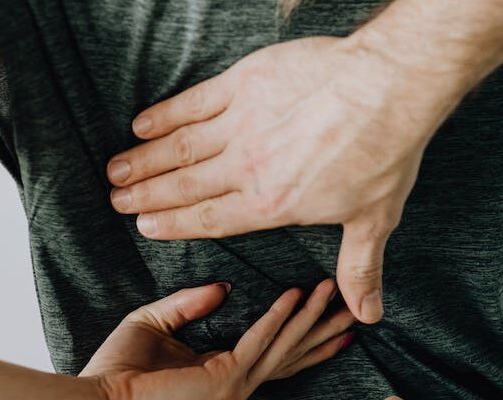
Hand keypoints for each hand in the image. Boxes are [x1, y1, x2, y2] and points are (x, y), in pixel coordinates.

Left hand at [81, 279, 354, 399]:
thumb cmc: (116, 371)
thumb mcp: (155, 325)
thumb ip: (189, 304)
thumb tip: (224, 288)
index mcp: (223, 375)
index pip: (273, 355)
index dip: (304, 338)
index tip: (331, 323)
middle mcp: (237, 384)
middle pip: (291, 353)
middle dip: (324, 331)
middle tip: (354, 311)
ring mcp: (235, 384)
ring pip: (284, 344)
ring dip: (311, 316)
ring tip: (333, 291)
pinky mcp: (226, 379)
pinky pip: (260, 340)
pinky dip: (280, 316)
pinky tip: (297, 296)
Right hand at [107, 35, 462, 323]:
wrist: (385, 91)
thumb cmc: (383, 154)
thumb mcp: (373, 219)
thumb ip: (360, 268)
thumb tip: (368, 313)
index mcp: (271, 204)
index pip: (211, 219)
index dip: (174, 224)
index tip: (146, 227)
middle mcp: (247, 168)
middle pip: (185, 186)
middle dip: (147, 196)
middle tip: (117, 200)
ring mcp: (241, 124)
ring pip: (179, 148)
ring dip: (144, 160)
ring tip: (117, 170)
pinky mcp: (243, 84)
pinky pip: (193, 102)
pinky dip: (164, 114)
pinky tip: (142, 123)